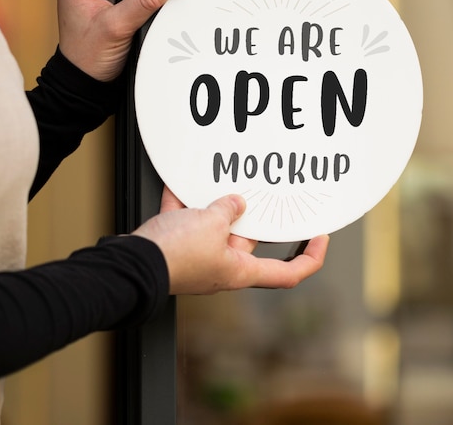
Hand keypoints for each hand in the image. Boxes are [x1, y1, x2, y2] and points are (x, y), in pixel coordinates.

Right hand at [132, 187, 328, 294]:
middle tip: (269, 191)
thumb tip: (235, 203)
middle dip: (257, 214)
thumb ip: (228, 210)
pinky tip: (183, 180)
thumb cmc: (173, 256)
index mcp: (239, 270)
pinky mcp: (179, 244)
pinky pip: (188, 217)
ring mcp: (201, 255)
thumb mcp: (210, 224)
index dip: (310, 258)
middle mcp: (223, 265)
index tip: (321, 237)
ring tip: (227, 180)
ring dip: (219, 204)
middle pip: (251, 239)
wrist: (131, 264)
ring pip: (218, 224)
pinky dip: (187, 200)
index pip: (287, 273)